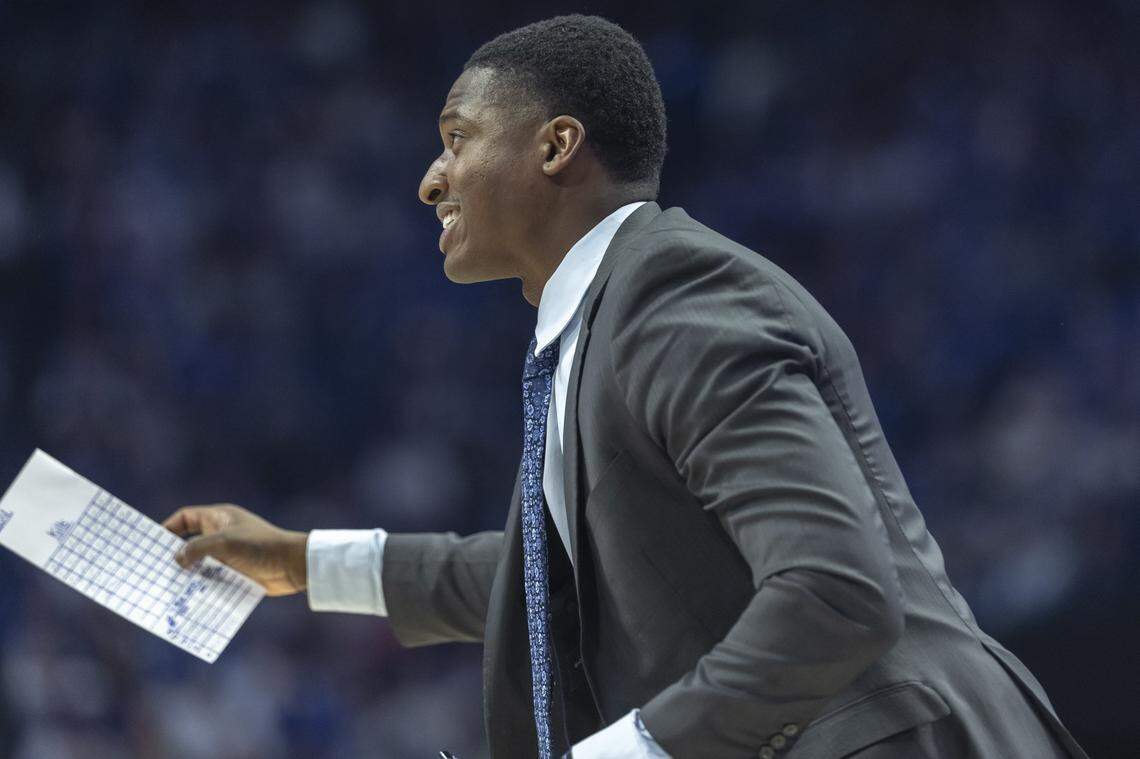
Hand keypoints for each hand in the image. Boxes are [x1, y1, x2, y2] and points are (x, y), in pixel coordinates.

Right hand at [162, 504, 308, 595]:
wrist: (293, 566)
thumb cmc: (261, 547)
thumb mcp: (225, 543)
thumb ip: (197, 549)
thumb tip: (176, 560)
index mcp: (219, 519)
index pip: (186, 518)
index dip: (168, 528)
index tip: (151, 544)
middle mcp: (221, 535)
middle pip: (189, 543)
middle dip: (173, 556)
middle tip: (152, 571)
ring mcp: (228, 555)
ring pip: (199, 564)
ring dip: (185, 575)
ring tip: (164, 589)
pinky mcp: (235, 574)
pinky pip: (211, 580)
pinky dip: (199, 587)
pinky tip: (186, 599)